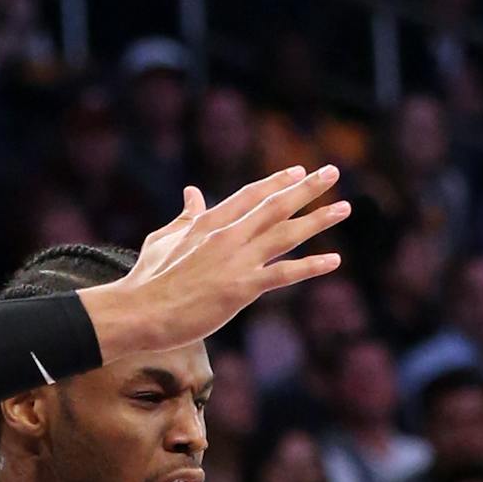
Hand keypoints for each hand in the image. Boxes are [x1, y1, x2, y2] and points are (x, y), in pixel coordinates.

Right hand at [88, 168, 349, 356]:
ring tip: (344, 207)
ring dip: (318, 219)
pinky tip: (334, 260)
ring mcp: (236, 260)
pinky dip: (310, 266)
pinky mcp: (241, 288)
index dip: (276, 182)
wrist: (138, 311)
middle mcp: (227, 235)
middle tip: (332, 172)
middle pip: (274, 205)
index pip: (250, 196)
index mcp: (208, 223)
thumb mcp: (163, 239)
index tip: (298, 170)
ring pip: (286, 234)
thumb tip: (192, 192)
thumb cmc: (145, 280)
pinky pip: (284, 274)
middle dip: (306, 188)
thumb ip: (184, 216)